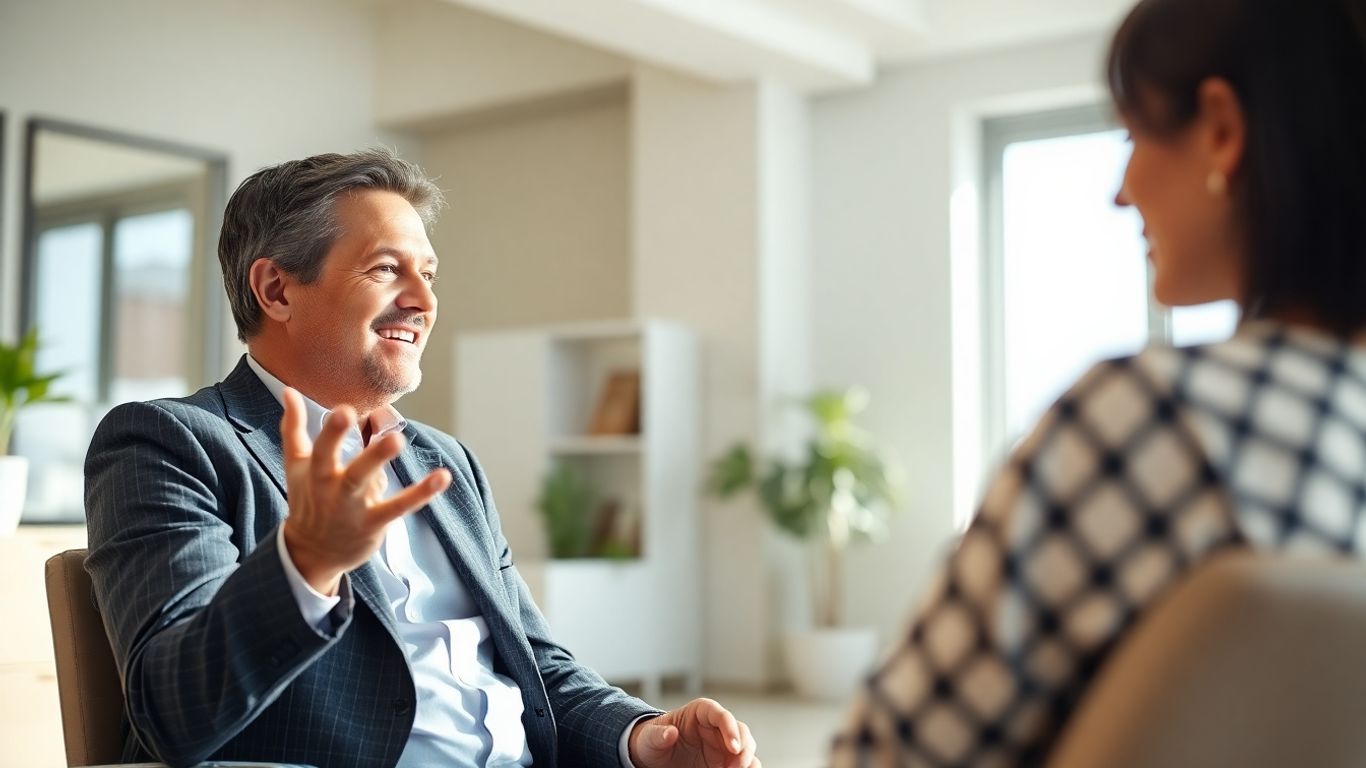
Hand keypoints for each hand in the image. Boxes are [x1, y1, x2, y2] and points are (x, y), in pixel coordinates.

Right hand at [279, 387, 450, 593]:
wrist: (312, 552)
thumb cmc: (308, 499)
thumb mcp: (296, 465)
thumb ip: (293, 428)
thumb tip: (289, 390)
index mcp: (314, 473)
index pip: (320, 449)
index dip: (331, 431)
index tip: (344, 409)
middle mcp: (332, 490)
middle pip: (345, 467)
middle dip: (356, 447)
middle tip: (369, 423)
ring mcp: (353, 508)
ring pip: (368, 483)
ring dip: (382, 462)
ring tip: (399, 440)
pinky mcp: (374, 522)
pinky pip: (399, 506)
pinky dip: (421, 493)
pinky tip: (442, 476)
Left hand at [628, 698, 758, 767]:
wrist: (653, 757)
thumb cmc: (652, 741)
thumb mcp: (649, 738)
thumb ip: (658, 735)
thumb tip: (670, 733)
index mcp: (701, 712)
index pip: (721, 715)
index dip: (730, 728)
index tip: (733, 747)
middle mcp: (716, 726)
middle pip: (741, 730)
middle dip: (743, 748)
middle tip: (735, 766)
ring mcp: (722, 745)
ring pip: (746, 748)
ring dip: (747, 760)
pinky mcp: (724, 762)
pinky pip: (743, 764)